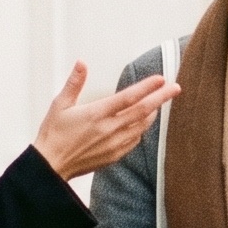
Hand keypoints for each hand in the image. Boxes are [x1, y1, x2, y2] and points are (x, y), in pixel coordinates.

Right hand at [34, 62, 178, 180]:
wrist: (51, 165)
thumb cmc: (53, 134)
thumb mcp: (60, 104)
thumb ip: (74, 82)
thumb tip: (82, 62)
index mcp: (96, 113)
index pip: (128, 97)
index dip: (147, 87)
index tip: (161, 79)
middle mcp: (108, 129)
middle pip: (143, 111)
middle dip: (161, 98)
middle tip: (176, 88)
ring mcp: (113, 144)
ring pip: (141, 126)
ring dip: (153, 113)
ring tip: (160, 102)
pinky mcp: (114, 155)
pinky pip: (134, 140)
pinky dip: (142, 129)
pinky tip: (142, 122)